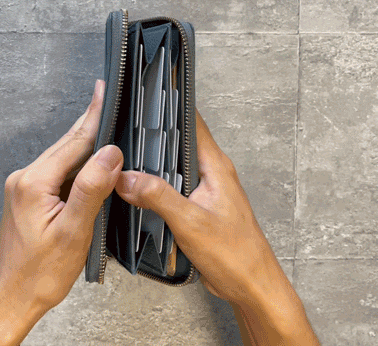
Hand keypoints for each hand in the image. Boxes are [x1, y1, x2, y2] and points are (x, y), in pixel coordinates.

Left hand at [0, 79, 122, 345]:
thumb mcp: (73, 232)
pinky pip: (56, 173)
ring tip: (104, 130)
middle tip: (106, 100)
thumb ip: (91, 189)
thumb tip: (109, 154)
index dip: (93, 117)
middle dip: (90, 125)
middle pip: (66, 146)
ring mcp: (23, 189)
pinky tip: (88, 166)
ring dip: (84, 146)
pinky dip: (75, 166)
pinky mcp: (27, 198)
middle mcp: (24, 180)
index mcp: (33, 183)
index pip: (73, 142)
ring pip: (61, 159)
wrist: (13, 298)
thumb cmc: (39, 274)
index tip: (103, 93)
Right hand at [115, 109, 318, 344]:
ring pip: (175, 165)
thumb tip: (128, 177)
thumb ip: (158, 196)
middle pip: (179, 141)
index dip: (171, 105)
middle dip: (153, 133)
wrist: (251, 285)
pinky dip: (157, 184)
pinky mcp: (199, 207)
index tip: (150, 93)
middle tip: (126, 125)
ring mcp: (206, 190)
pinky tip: (141, 189)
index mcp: (216, 167)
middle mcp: (212, 174)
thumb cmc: (236, 254)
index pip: (192, 122)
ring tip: (127, 156)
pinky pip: (175, 186)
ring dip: (154, 161)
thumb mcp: (191, 222)